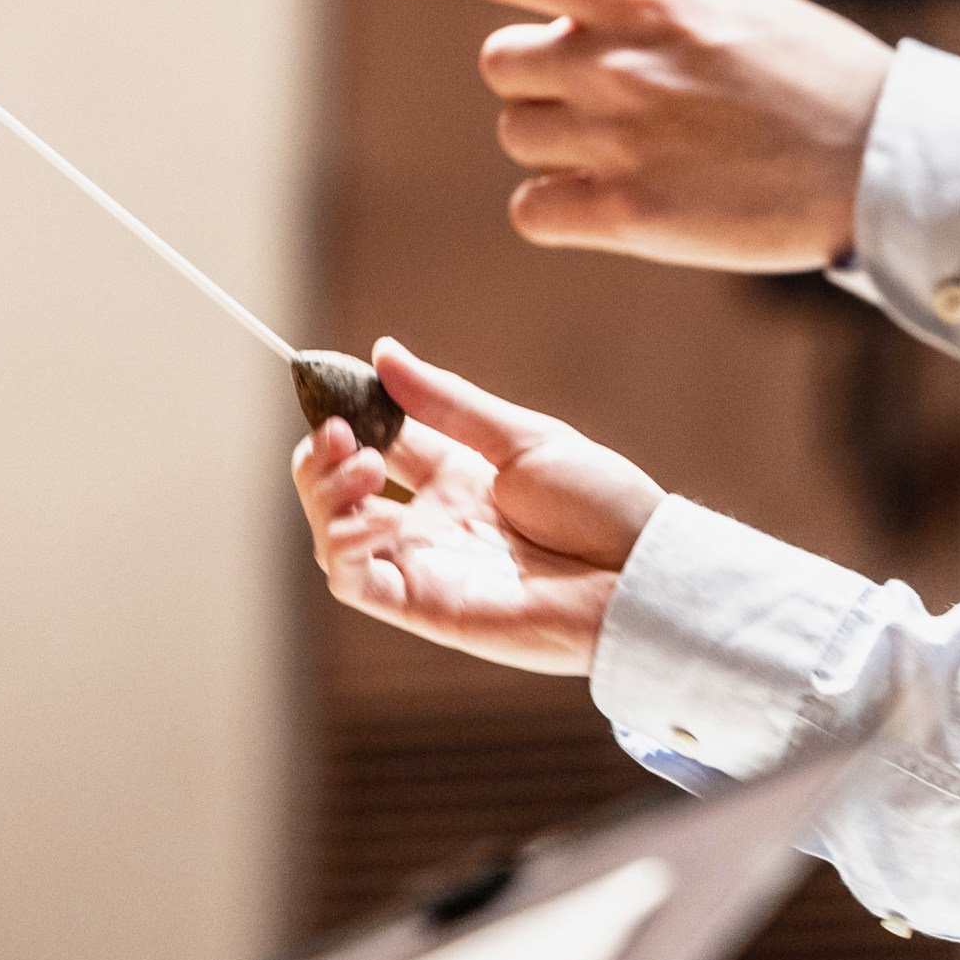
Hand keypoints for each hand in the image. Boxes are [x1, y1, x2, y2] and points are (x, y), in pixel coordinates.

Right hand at [292, 339, 664, 675]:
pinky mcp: (425, 606)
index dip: (342, 413)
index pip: (373, 440)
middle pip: (337, 492)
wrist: (639, 574)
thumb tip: (382, 353)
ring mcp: (425, 565)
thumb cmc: (601, 505)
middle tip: (340, 433)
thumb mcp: (523, 437)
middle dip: (320, 457)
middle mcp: (431, 522)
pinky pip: (356, 584)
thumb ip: (446, 402)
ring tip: (365, 468)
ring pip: (331, 538)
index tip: (328, 382)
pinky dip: (346, 547)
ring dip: (325, 497)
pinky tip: (381, 517)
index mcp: (455, 476)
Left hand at [364, 0, 891, 272]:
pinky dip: (561, 211)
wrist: (882, 163)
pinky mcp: (630, 215)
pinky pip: (534, 210)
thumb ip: (642, 7)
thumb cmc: (812, 79)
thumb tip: (569, 18)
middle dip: (540, 82)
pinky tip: (623, 205)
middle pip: (503, 69)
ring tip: (644, 151)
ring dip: (559, 144)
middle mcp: (621, 61)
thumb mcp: (730, 7)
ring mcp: (621, 139)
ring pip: (521, 138)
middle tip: (613, 101)